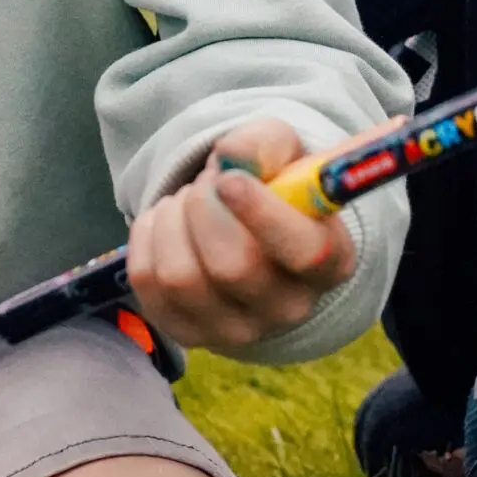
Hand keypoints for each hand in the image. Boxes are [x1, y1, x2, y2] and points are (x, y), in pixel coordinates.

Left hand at [126, 116, 354, 352]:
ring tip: (187, 201)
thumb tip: (234, 155)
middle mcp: (289, 308)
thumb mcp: (282, 153)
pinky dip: (147, 236)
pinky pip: (146, 280)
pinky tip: (168, 224)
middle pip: (232, 267)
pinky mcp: (187, 332)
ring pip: (180, 276)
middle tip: (208, 184)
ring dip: (173, 219)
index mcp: (330, 263)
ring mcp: (236, 330)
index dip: (263, 214)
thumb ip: (266, 144)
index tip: (229, 180)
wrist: (247, 232)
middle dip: (205, 208)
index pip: (304, 253)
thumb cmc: (273, 188)